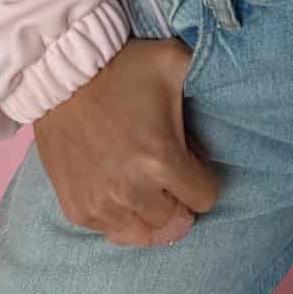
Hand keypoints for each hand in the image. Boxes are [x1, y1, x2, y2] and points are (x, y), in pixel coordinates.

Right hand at [31, 35, 219, 245]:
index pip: (204, 199)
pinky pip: (111, 232)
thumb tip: (231, 81)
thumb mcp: (174, 60)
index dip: (201, 177)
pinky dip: (120, 216)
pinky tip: (120, 191)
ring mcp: (102, 205)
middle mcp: (133, 191)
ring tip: (145, 187)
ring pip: (143, 233)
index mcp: (163, 161)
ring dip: (149, 212)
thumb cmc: (122, 67)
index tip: (189, 158)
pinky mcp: (77, 209)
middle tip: (167, 171)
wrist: (61, 73)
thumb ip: (208, 72)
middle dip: (177, 196)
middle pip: (174, 220)